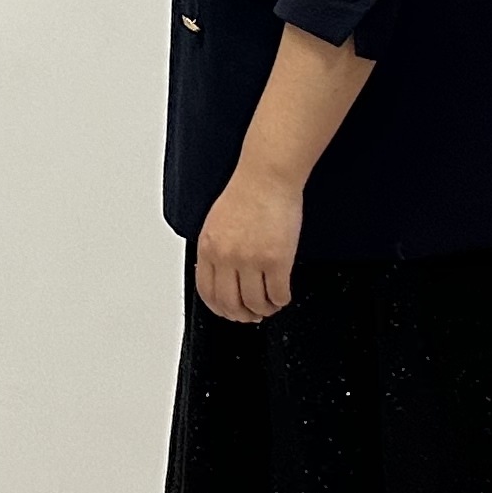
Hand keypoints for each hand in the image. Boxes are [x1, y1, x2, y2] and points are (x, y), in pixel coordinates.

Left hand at [193, 166, 300, 324]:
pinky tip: (283, 295)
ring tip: (270, 305)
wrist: (267, 177)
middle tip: (252, 315)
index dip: (220, 309)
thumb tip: (220, 275)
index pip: (207, 293)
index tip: (230, 311)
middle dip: (242, 315)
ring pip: (256, 303)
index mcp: (208, 248)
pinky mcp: (277, 259)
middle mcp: (226, 257)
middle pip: (230, 304)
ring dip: (265, 309)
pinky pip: (279, 294)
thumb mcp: (216, 223)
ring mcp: (251, 260)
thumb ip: (215, 250)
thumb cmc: (246, 194)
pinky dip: (282, 300)